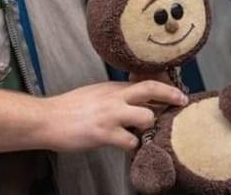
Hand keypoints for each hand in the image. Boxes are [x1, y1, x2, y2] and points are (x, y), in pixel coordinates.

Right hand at [41, 80, 187, 152]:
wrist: (47, 119)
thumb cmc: (69, 109)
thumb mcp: (95, 94)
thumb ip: (114, 96)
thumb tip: (132, 101)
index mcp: (112, 88)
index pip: (144, 83)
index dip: (163, 88)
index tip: (177, 93)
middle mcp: (114, 98)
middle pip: (150, 89)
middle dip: (171, 96)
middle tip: (183, 102)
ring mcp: (110, 115)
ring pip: (145, 116)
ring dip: (149, 127)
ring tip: (145, 134)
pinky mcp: (103, 133)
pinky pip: (130, 141)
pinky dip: (132, 146)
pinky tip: (127, 147)